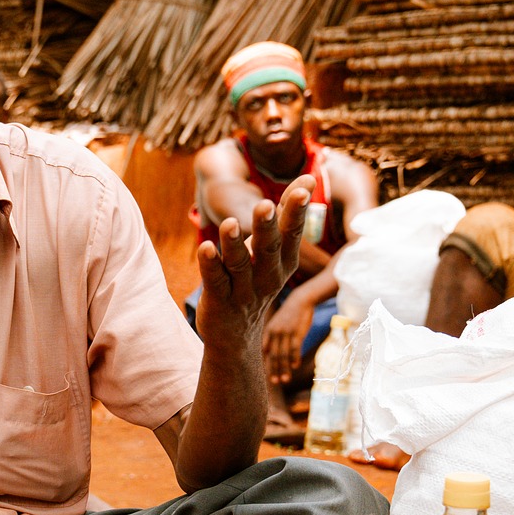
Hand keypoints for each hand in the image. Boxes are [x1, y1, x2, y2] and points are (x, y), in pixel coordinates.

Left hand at [195, 174, 311, 350]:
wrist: (236, 336)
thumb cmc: (257, 280)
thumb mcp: (276, 252)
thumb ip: (287, 215)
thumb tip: (308, 178)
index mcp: (283, 262)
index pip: (292, 234)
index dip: (296, 212)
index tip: (303, 189)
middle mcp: (267, 276)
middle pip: (268, 249)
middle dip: (267, 227)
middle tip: (265, 205)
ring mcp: (243, 290)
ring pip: (239, 264)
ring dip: (234, 243)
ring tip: (231, 223)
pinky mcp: (219, 300)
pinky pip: (215, 280)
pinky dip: (210, 264)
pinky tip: (205, 247)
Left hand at [263, 290, 314, 384]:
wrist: (301, 301)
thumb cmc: (289, 315)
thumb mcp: (277, 324)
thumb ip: (272, 337)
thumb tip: (267, 352)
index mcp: (268, 332)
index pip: (264, 352)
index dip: (265, 364)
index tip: (267, 375)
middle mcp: (275, 333)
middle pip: (273, 356)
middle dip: (273, 370)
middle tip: (274, 383)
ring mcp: (286, 333)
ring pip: (284, 355)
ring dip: (285, 369)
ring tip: (285, 380)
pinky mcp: (297, 332)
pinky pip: (295, 348)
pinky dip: (295, 358)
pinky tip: (295, 367)